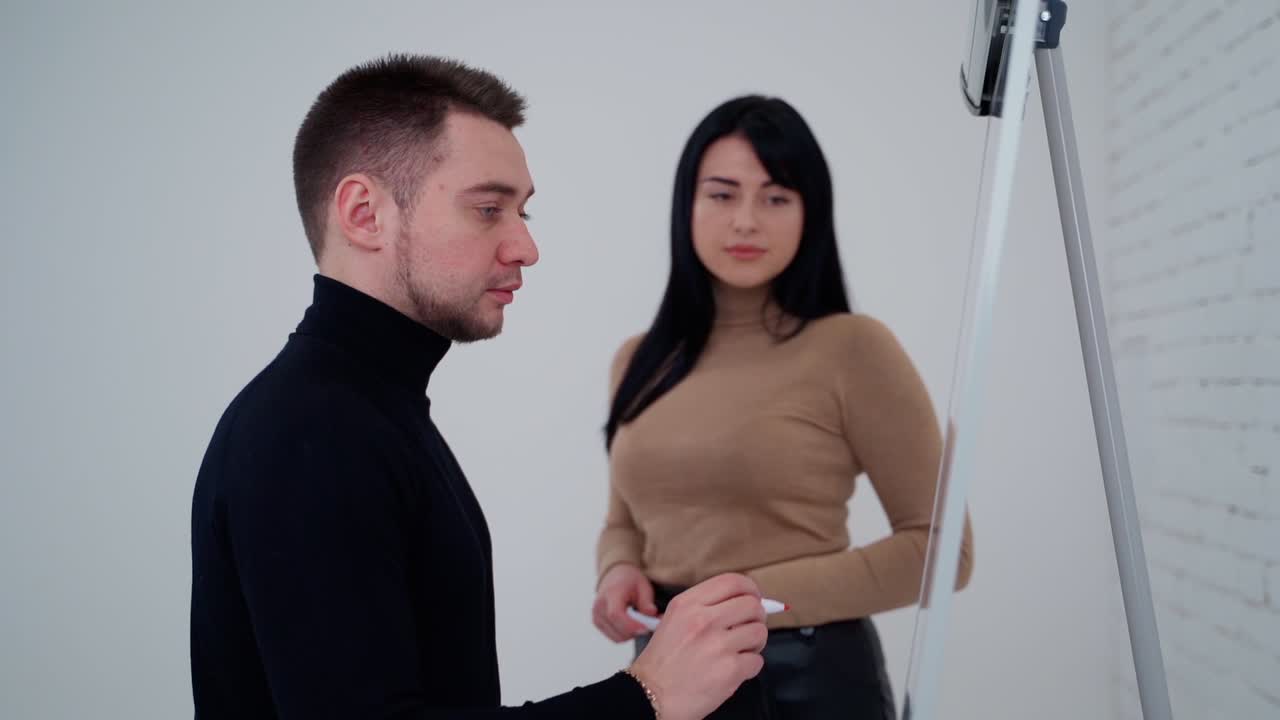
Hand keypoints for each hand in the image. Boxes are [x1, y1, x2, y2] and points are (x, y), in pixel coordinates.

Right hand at [593, 563, 656, 641]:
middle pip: (618, 629)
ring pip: (618, 637)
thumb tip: (652, 614)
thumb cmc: (630, 581)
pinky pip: (615, 638)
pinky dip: (626, 635)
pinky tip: (631, 623)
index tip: (646, 628)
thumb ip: (647, 602)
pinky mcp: (597, 623)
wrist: (614, 576)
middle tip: (650, 623)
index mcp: (611, 593)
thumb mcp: (643, 586)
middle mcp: (600, 606)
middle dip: (636, 630)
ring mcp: (596, 616)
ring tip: (640, 621)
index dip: (631, 625)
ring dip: (632, 634)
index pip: (616, 614)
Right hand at [626, 573, 766, 719]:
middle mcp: (703, 620)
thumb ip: (705, 607)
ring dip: (755, 643)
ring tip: (740, 650)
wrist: (650, 696)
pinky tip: (733, 669)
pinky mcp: (730, 670)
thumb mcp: (674, 620)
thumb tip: (744, 602)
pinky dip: (749, 667)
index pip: (732, 581)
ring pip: (759, 632)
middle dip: (757, 617)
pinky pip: (757, 661)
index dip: (750, 589)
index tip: (754, 597)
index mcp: (688, 604)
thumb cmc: (662, 662)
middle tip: (749, 627)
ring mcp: (718, 645)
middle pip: (752, 605)